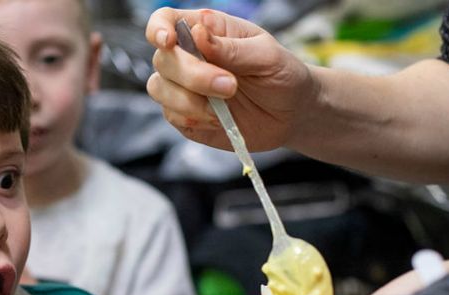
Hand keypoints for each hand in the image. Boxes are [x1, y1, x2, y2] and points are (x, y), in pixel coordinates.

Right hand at [145, 8, 316, 151]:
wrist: (290, 114)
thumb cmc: (281, 75)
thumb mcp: (266, 56)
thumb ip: (230, 47)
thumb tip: (198, 33)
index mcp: (205, 31)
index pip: (166, 21)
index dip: (159, 29)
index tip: (169, 41)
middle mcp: (187, 56)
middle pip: (163, 59)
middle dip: (193, 75)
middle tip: (230, 86)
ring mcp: (182, 88)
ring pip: (159, 89)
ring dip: (190, 101)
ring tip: (225, 106)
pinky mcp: (184, 115)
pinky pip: (172, 115)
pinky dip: (194, 119)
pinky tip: (218, 119)